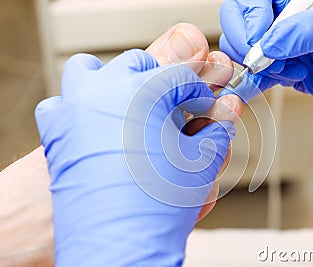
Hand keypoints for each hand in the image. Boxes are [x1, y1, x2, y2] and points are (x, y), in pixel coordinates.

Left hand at [35, 47, 234, 265]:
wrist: (114, 248)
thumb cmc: (156, 209)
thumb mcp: (201, 163)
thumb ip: (218, 127)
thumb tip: (228, 108)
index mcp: (146, 90)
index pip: (183, 78)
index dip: (200, 92)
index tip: (206, 106)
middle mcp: (105, 89)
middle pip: (138, 63)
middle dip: (160, 79)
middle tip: (174, 103)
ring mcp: (74, 106)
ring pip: (89, 69)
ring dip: (112, 79)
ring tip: (132, 103)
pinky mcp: (56, 130)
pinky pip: (63, 102)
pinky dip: (81, 105)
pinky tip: (100, 125)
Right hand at [219, 0, 312, 108]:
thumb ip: (308, 30)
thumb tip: (270, 43)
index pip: (255, 0)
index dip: (251, 18)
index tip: (260, 39)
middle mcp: (287, 19)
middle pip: (240, 22)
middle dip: (247, 43)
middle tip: (265, 59)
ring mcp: (283, 45)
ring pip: (244, 50)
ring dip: (257, 66)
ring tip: (288, 71)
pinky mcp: (284, 69)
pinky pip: (257, 75)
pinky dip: (254, 83)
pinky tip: (265, 85)